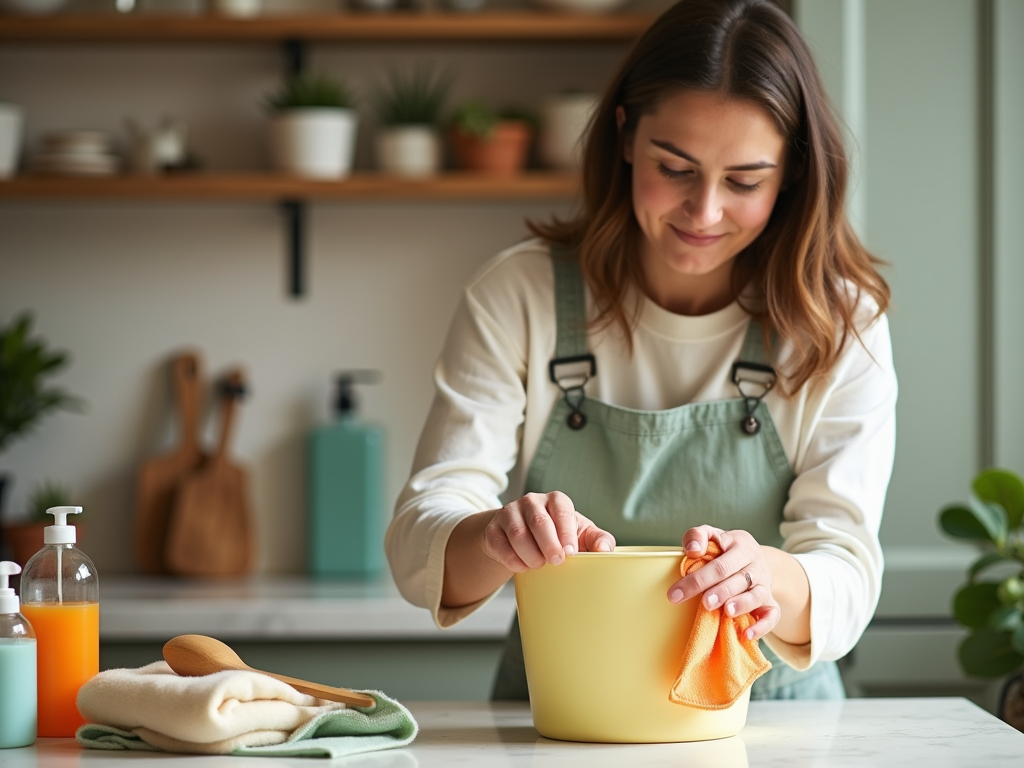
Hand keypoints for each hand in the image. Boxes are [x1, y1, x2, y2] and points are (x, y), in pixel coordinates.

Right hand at [481, 491, 614, 571]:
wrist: (525, 537)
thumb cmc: (560, 535)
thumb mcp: (581, 534)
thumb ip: (599, 540)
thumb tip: (605, 550)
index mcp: (556, 500)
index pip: (561, 510)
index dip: (566, 531)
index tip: (571, 552)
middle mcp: (532, 502)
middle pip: (538, 521)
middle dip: (548, 544)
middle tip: (556, 561)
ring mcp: (510, 513)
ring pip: (517, 533)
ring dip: (530, 554)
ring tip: (539, 566)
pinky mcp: (494, 528)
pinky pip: (500, 544)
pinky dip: (512, 559)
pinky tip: (522, 567)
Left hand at [666, 525, 779, 640]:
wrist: (755, 558)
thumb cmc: (725, 548)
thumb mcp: (712, 535)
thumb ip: (697, 535)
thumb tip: (692, 550)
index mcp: (741, 545)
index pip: (720, 563)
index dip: (698, 579)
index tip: (676, 594)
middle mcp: (755, 564)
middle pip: (737, 579)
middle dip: (720, 592)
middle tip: (705, 603)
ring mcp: (765, 584)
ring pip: (757, 595)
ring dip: (742, 604)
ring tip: (727, 611)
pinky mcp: (770, 601)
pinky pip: (772, 615)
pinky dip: (763, 626)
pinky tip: (748, 634)